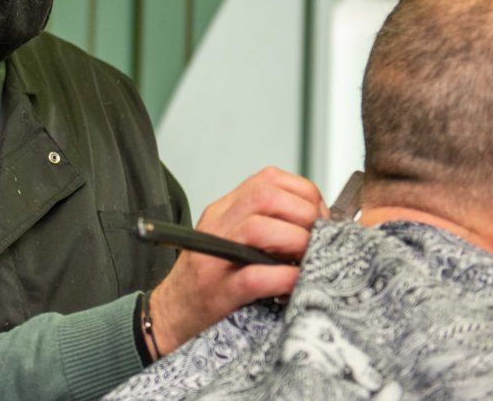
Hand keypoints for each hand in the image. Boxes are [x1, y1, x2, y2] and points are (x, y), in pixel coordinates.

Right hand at [145, 167, 326, 357]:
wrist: (171, 313)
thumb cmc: (209, 281)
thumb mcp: (234, 241)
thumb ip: (267, 225)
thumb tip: (319, 223)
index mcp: (224, 211)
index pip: (269, 180)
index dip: (304, 194)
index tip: (320, 216)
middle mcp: (217, 226)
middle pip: (265, 196)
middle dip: (304, 213)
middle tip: (319, 237)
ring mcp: (214, 257)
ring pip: (258, 228)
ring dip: (295, 240)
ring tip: (307, 258)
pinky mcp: (217, 291)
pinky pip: (255, 276)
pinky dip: (284, 277)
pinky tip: (296, 281)